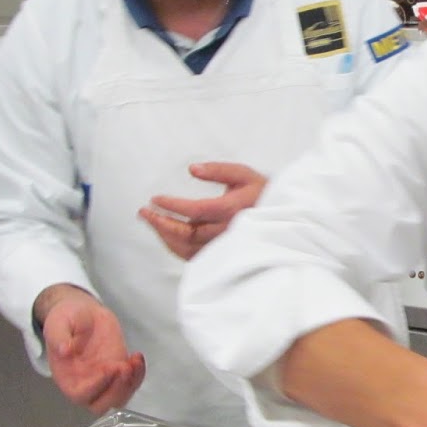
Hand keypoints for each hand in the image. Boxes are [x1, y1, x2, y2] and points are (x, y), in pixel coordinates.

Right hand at [35, 286, 144, 412]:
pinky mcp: (119, 370)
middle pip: (102, 405)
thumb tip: (63, 350)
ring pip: (119, 398)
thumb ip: (58, 336)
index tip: (108, 367)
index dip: (96, 385)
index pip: (81, 394)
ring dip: (130, 384)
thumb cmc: (66, 319)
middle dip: (117, 390)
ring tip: (134, 361)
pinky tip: (137, 357)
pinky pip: (131, 383)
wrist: (82, 313)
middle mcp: (86, 384)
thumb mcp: (57, 323)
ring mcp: (105, 379)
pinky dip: (139, 375)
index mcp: (67, 378)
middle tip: (124, 367)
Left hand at [139, 162, 266, 260]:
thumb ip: (218, 170)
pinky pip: (194, 257)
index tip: (155, 199)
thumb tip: (192, 169)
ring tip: (151, 222)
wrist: (283, 217)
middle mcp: (228, 232)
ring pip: (189, 248)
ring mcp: (225, 246)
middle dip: (161, 223)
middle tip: (144, 212)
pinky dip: (177, 247)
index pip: (196, 211)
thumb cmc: (262, 192)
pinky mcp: (222, 254)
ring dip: (166, 237)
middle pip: (188, 234)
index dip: (173, 206)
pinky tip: (167, 236)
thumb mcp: (244, 174)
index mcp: (233, 210)